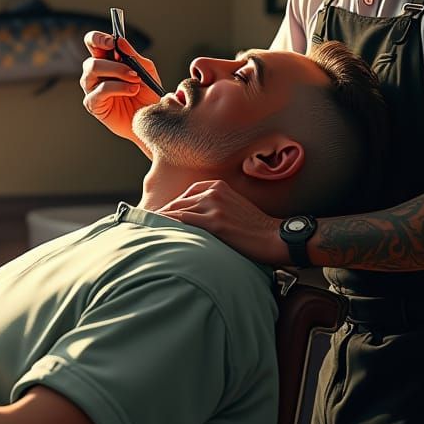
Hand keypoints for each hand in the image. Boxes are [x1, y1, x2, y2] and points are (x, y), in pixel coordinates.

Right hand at [80, 31, 161, 144]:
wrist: (151, 117)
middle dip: (114, 63)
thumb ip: (133, 55)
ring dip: (117, 73)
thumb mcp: (146, 70)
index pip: (93, 42)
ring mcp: (91, 88)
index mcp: (106, 59)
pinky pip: (99, 90)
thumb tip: (120, 41)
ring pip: (93, 70)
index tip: (113, 42)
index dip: (98, 39)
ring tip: (135, 81)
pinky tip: (132, 90)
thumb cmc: (147, 94)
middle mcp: (95, 73)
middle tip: (134, 71)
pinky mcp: (93, 103)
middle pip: (92, 60)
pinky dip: (118, 88)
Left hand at [157, 180, 291, 264]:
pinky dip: (170, 225)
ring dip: (162, 220)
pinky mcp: (214, 223)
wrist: (274, 237)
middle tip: (149, 224)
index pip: (187, 193)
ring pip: (178, 211)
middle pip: (179, 202)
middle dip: (163, 213)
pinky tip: (159, 231)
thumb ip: (216, 205)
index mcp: (218, 187)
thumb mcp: (235, 206)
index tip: (163, 215)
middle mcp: (214, 193)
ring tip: (148, 230)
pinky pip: (184, 222)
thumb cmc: (256, 227)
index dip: (173, 206)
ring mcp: (214, 207)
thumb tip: (197, 216)